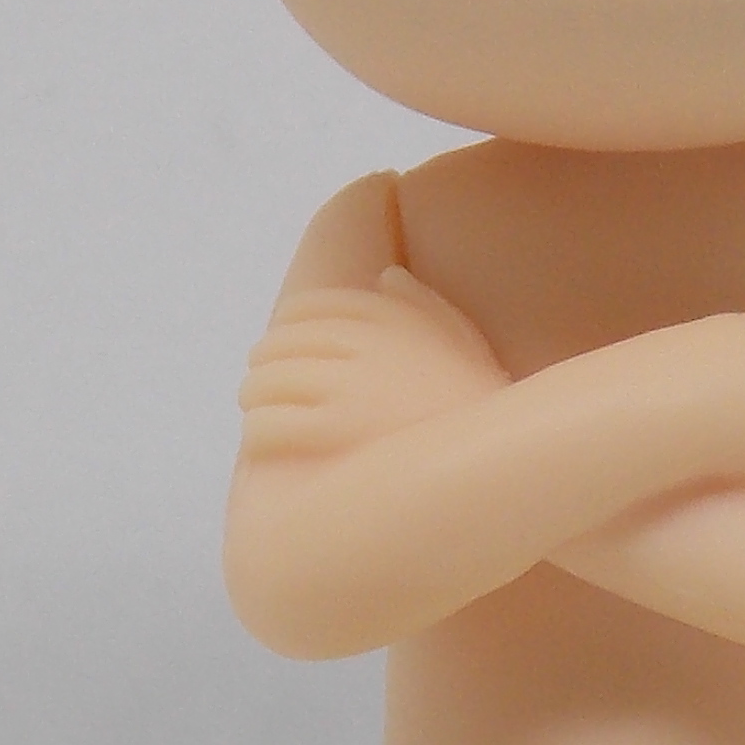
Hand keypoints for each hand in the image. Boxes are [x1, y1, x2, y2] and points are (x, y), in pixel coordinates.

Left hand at [237, 266, 510, 461]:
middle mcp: (362, 345)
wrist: (489, 468)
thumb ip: (426, 307)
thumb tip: (387, 276)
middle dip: (265, 362)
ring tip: (257, 412)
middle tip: (260, 383)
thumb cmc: (479, 411)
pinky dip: (258, 429)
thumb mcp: (465, 344)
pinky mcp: (327, 432)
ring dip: (255, 396)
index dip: (288, 324)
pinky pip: (268, 422)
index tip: (282, 344)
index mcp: (389, 318)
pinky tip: (263, 439)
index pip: (314, 307)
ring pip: (266, 383)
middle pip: (282, 344)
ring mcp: (343, 389)